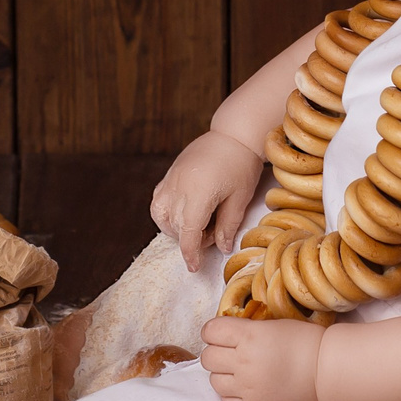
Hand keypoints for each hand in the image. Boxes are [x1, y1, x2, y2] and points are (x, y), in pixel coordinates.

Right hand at [151, 130, 265, 271]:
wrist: (233, 134)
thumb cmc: (242, 164)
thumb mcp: (240, 198)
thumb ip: (228, 225)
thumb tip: (221, 248)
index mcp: (199, 194)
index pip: (188, 233)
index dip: (190, 253)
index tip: (194, 267)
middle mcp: (179, 187)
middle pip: (175, 227)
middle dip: (191, 239)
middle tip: (214, 232)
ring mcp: (171, 179)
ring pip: (161, 215)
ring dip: (175, 227)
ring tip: (198, 223)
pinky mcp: (169, 174)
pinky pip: (159, 200)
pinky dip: (166, 212)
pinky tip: (184, 212)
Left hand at [199, 316, 324, 400]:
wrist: (327, 372)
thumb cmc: (305, 343)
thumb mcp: (273, 325)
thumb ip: (246, 330)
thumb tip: (223, 335)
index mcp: (249, 336)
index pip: (210, 331)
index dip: (213, 331)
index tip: (220, 334)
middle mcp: (244, 363)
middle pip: (208, 357)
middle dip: (216, 352)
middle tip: (230, 353)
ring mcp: (248, 389)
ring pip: (214, 381)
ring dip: (223, 374)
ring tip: (240, 371)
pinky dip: (232, 393)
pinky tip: (246, 387)